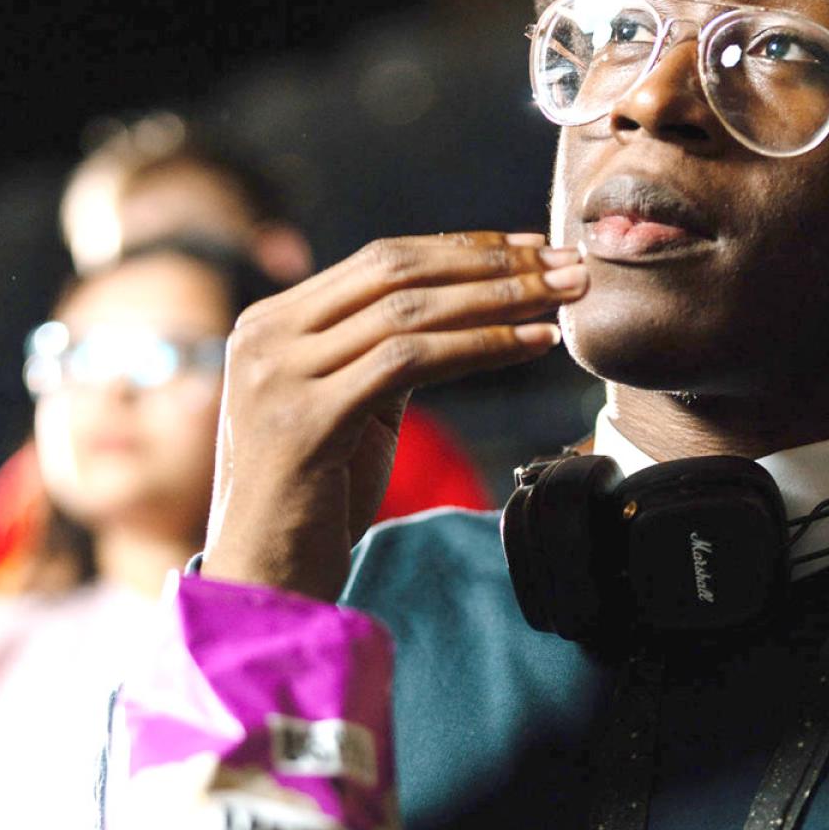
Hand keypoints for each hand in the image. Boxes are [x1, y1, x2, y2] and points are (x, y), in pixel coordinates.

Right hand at [203, 231, 586, 601]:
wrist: (262, 582)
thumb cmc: (315, 501)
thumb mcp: (346, 407)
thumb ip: (381, 353)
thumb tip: (466, 306)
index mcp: (270, 323)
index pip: (379, 260)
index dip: (463, 248)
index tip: (532, 248)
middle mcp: (263, 337)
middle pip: (395, 272)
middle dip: (491, 263)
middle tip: (566, 264)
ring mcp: (278, 376)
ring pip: (408, 312)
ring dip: (498, 299)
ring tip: (562, 299)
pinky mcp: (304, 421)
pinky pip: (410, 363)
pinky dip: (481, 347)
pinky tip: (533, 345)